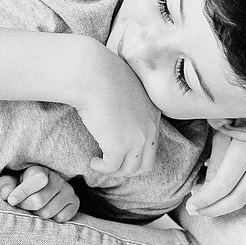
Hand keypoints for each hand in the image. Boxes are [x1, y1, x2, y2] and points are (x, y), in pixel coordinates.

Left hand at [0, 165, 80, 221]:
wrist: (39, 189)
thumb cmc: (21, 185)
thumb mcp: (10, 182)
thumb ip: (6, 186)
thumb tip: (7, 194)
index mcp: (41, 171)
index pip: (37, 180)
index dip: (22, 192)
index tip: (11, 200)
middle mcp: (58, 179)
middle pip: (38, 201)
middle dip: (25, 206)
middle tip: (21, 205)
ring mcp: (68, 191)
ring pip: (48, 212)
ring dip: (37, 214)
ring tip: (33, 208)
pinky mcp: (75, 203)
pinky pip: (61, 218)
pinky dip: (51, 219)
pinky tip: (46, 210)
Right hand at [72, 44, 159, 178]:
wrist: (92, 74)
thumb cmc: (102, 74)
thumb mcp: (126, 89)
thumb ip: (129, 104)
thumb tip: (117, 114)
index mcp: (153, 113)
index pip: (152, 145)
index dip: (137, 153)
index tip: (121, 153)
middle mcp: (149, 128)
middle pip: (146, 164)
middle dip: (128, 169)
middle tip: (112, 164)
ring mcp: (136, 139)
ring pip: (129, 169)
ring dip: (114, 170)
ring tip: (100, 163)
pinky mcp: (118, 145)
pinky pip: (111, 167)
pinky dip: (102, 168)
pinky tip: (93, 161)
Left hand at [187, 122, 245, 216]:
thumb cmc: (243, 116)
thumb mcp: (222, 133)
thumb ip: (214, 164)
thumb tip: (201, 193)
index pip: (222, 186)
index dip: (204, 200)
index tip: (190, 206)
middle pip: (237, 200)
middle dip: (214, 210)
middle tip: (196, 211)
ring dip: (228, 198)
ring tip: (210, 192)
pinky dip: (242, 188)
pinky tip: (234, 180)